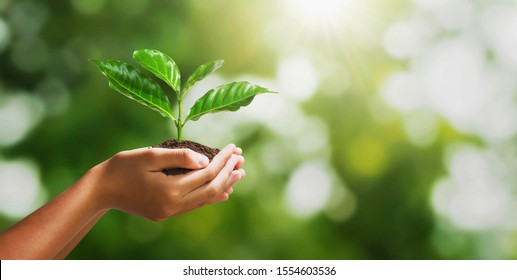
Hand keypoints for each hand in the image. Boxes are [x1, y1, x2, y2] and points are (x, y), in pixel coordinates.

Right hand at [88, 144, 244, 220]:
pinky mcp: (166, 214)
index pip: (207, 173)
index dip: (223, 160)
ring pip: (205, 199)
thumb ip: (179, 156)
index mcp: (170, 190)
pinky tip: (222, 191)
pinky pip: (194, 205)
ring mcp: (170, 212)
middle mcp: (173, 206)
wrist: (100, 190)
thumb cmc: (123, 167)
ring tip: (239, 173)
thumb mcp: (149, 155)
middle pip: (211, 188)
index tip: (234, 147)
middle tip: (241, 159)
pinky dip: (210, 196)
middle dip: (228, 172)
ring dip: (223, 185)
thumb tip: (205, 159)